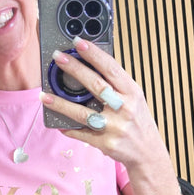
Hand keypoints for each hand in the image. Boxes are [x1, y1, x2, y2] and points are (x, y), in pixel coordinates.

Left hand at [39, 37, 164, 169]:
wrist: (148, 152)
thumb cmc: (138, 121)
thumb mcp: (134, 99)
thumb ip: (116, 85)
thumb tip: (90, 66)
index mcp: (132, 93)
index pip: (111, 69)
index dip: (94, 54)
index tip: (78, 42)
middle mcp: (124, 108)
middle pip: (96, 85)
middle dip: (75, 69)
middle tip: (58, 57)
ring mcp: (114, 127)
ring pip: (82, 113)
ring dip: (61, 103)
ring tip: (45, 95)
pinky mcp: (105, 144)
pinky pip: (81, 134)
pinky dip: (68, 128)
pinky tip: (56, 122)